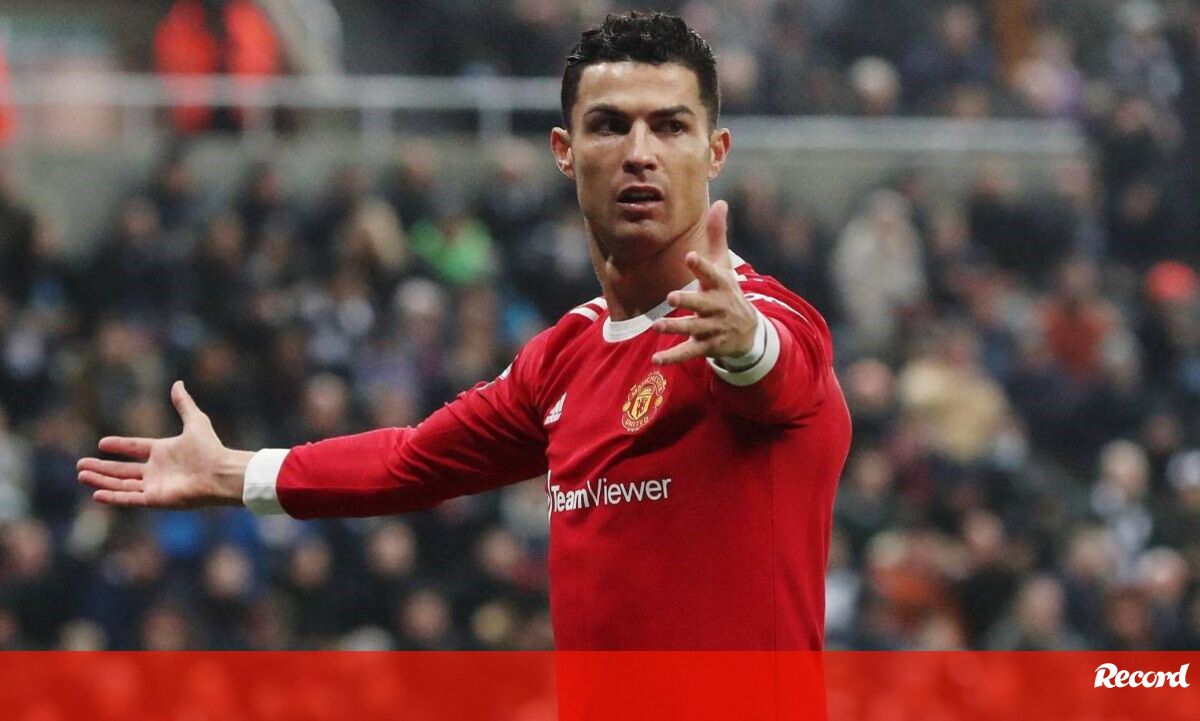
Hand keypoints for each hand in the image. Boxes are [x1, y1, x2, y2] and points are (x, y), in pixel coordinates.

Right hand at [77, 381, 249, 507]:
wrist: (220, 473)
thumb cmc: (210, 449)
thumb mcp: (195, 421)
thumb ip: (184, 404)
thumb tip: (178, 383)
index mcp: (164, 452)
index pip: (136, 449)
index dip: (120, 446)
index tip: (102, 443)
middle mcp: (157, 470)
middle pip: (123, 470)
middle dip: (102, 468)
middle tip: (81, 465)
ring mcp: (155, 486)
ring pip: (122, 484)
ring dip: (102, 480)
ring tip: (82, 475)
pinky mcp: (156, 499)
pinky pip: (130, 498)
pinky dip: (113, 497)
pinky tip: (96, 493)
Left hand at [651, 200, 757, 365]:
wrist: (748, 332)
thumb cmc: (728, 292)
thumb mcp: (724, 265)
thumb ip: (717, 235)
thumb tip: (720, 201)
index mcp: (720, 284)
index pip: (711, 273)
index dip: (701, 266)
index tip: (690, 256)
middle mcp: (717, 307)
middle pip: (702, 304)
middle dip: (688, 301)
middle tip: (672, 296)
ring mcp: (712, 328)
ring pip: (693, 329)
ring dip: (676, 328)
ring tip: (657, 326)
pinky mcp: (706, 346)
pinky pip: (688, 352)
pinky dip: (673, 358)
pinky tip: (656, 360)